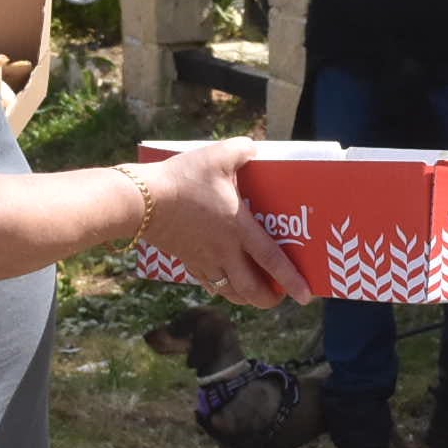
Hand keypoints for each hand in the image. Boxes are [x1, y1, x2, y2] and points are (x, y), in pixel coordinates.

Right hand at [138, 142, 311, 308]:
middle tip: (279, 297)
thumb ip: (242, 150)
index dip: (291, 280)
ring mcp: (204, 259)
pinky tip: (224, 282)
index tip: (306, 297)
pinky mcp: (186, 260)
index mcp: (238, 229)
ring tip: (255, 293)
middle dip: (268, 299)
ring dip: (246, 297)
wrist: (142, 201)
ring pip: (229, 291)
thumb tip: (255, 148)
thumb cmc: (182, 179)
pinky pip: (209, 282)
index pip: (272, 261)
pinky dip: (222, 287)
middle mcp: (224, 251)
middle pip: (251, 289)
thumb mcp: (217, 156)